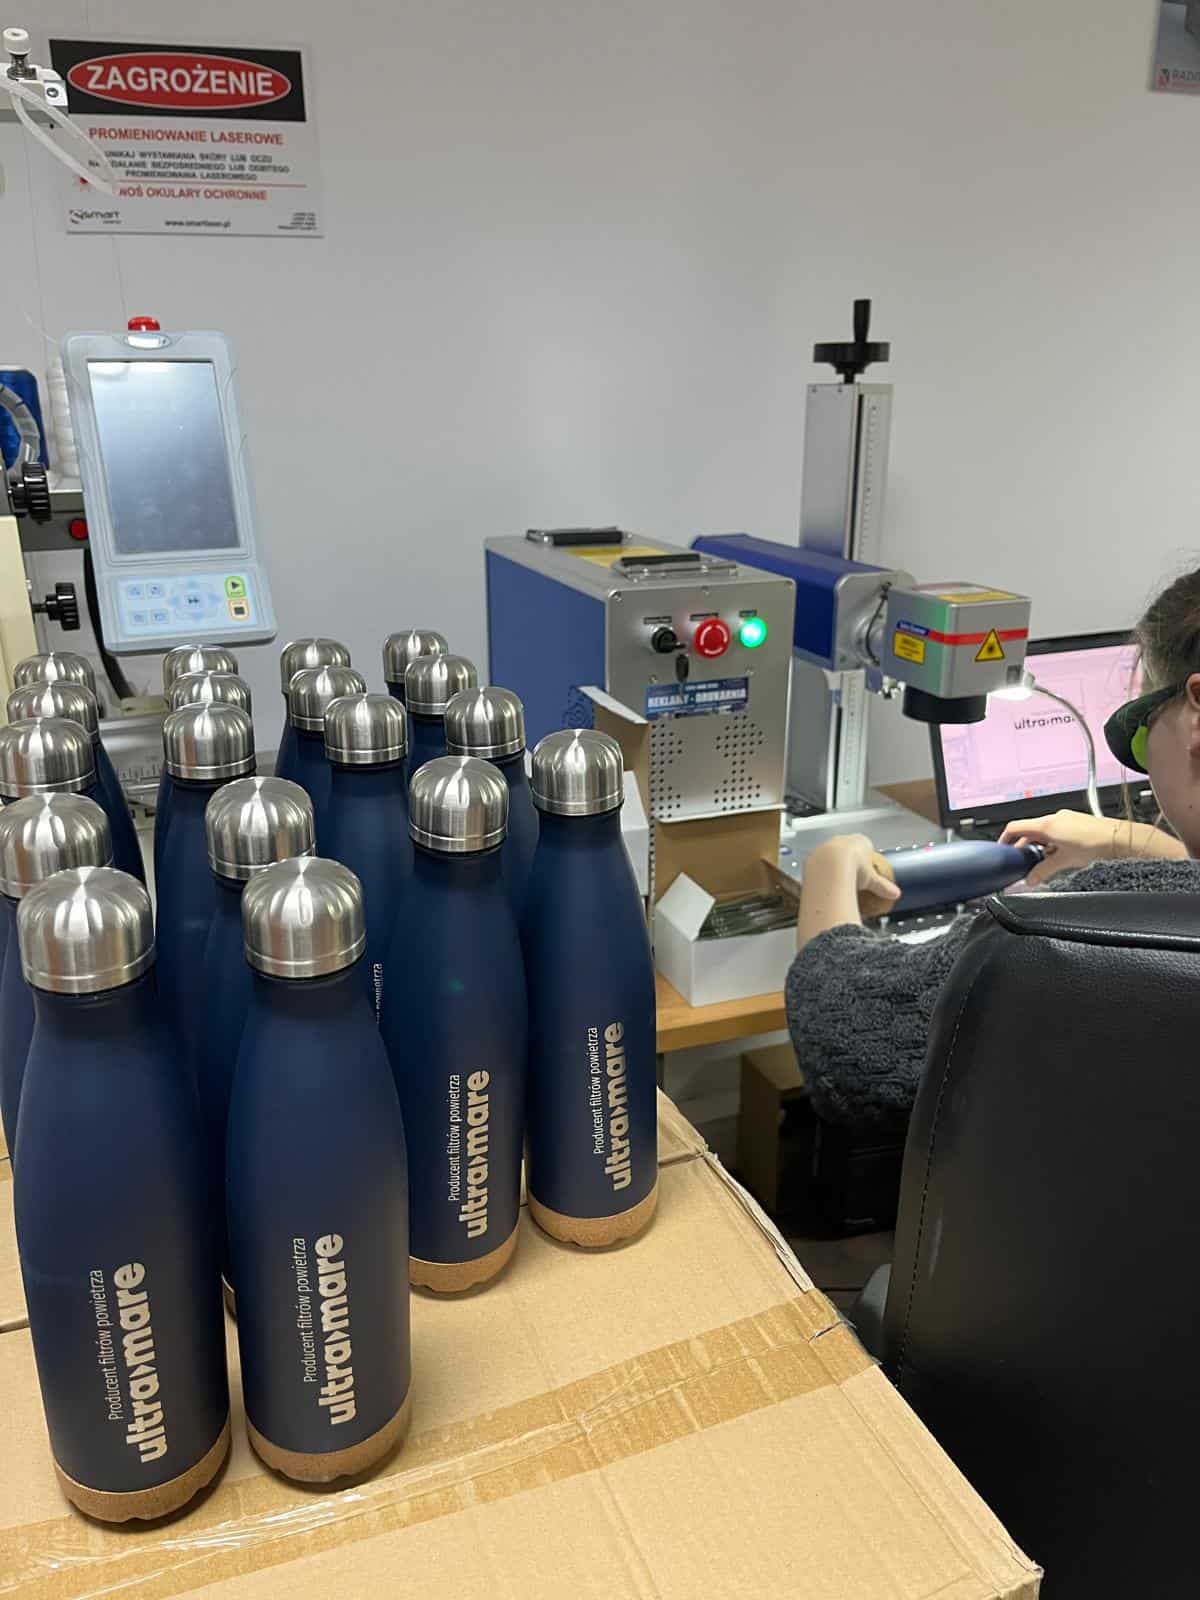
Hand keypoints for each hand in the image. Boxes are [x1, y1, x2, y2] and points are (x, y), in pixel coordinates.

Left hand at [797, 834, 899, 948]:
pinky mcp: (812, 856)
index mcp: (860, 841)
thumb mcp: (872, 880)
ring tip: (837, 882)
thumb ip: (883, 886)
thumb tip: (895, 894)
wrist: (830, 869)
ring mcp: (826, 846)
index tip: (865, 870)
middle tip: (851, 877)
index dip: (865, 858)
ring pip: (830, 854)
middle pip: (846, 849)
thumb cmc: (855, 869)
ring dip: (833, 865)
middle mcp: (842, 840)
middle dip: (848, 861)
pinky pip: (817, 864)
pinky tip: (824, 883)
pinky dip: (821, 872)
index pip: (865, 846)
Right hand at [999, 810, 1119, 883]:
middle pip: (1029, 831)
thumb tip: (1031, 879)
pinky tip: (1060, 855)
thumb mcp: (1063, 862)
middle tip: (1024, 862)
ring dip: (1040, 846)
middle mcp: (1054, 818)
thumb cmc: (1095, 844)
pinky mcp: (1075, 822)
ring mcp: (1065, 819)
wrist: (1119, 839)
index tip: (1002, 849)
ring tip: (1045, 862)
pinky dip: (1052, 843)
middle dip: (1024, 847)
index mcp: (1046, 824)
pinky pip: (1056, 831)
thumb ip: (1043, 871)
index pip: (1015, 827)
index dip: (1005, 839)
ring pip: (1043, 832)